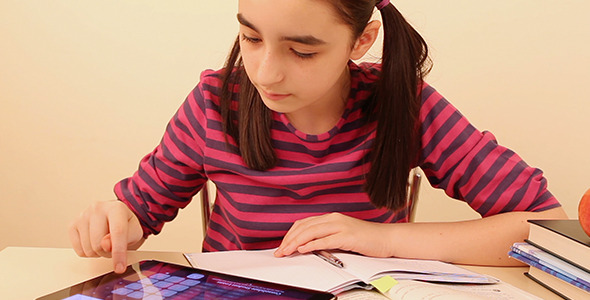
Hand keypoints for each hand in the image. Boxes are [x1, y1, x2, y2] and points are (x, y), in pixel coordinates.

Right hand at [69, 200, 143, 272]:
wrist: (117, 219)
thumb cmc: (126, 226)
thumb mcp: (135, 232)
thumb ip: (125, 238)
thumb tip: (105, 244)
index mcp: (116, 207)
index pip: (117, 232)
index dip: (119, 252)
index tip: (120, 268)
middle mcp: (97, 208)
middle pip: (98, 244)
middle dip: (108, 252)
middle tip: (114, 247)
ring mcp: (83, 215)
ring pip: (88, 249)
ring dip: (98, 253)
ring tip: (104, 243)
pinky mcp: (72, 225)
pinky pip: (79, 251)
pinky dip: (88, 253)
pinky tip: (94, 243)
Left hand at [274, 212, 393, 257]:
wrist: (386, 238)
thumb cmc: (366, 239)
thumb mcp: (342, 235)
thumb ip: (326, 237)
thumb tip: (307, 246)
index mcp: (331, 217)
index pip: (304, 223)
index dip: (291, 234)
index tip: (282, 245)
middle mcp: (334, 219)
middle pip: (304, 227)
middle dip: (289, 239)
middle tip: (280, 251)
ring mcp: (341, 226)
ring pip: (311, 232)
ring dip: (296, 242)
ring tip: (286, 251)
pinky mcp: (347, 236)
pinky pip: (325, 240)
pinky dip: (311, 244)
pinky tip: (303, 249)